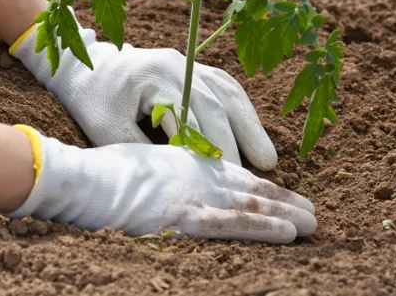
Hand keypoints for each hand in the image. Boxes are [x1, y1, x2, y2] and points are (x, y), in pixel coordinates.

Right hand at [8, 127, 315, 242]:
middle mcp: (197, 175)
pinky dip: (261, 227)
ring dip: (284, 214)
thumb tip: (177, 186)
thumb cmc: (103, 173)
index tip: (286, 197)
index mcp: (188, 163)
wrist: (82, 177)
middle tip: (313, 213)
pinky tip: (287, 233)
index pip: (234, 177)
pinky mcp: (184, 215)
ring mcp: (193, 194)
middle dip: (283, 201)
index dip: (263, 188)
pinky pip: (231, 223)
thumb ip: (167, 175)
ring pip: (249, 205)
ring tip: (312, 224)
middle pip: (249, 190)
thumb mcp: (142, 168)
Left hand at [11, 23, 277, 169]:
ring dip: (249, 126)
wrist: (85, 65)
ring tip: (269, 159)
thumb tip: (179, 177)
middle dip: (236, 143)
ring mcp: (187, 62)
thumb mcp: (106, 129)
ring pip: (228, 93)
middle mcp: (177, 65)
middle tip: (254, 176)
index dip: (209, 150)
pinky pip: (224, 85)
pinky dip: (241, 110)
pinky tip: (252, 131)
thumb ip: (141, 150)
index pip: (191, 118)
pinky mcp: (191, 66)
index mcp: (154, 78)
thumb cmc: (92, 99)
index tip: (224, 179)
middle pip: (216, 105)